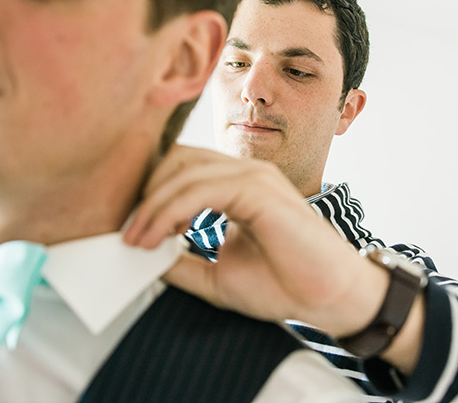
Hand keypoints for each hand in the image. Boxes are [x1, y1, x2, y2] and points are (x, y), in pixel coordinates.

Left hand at [123, 145, 387, 336]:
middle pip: (177, 159)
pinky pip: (201, 189)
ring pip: (184, 172)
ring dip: (152, 206)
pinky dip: (171, 211)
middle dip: (145, 194)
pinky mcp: (260, 190)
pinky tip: (158, 235)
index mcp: (238, 184)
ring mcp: (254, 176)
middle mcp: (246, 172)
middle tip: (127, 234)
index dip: (149, 192)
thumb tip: (140, 256)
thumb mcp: (216, 274)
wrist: (331, 299)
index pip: (181, 167)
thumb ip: (181, 261)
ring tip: (136, 240)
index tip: (128, 229)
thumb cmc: (284, 285)